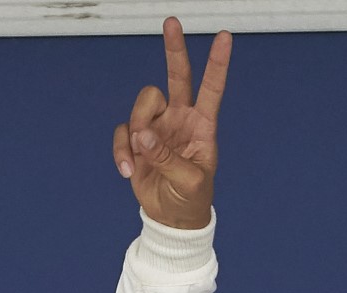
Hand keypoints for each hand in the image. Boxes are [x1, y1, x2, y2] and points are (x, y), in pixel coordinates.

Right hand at [112, 17, 231, 229]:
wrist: (171, 217)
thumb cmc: (192, 198)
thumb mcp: (189, 181)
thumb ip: (167, 158)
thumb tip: (143, 134)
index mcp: (203, 126)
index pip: (211, 89)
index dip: (216, 64)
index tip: (224, 36)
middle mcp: (180, 119)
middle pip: (176, 76)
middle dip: (174, 50)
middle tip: (173, 21)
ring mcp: (157, 126)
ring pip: (142, 104)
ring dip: (139, 131)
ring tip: (143, 158)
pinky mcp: (136, 138)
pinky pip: (123, 131)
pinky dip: (122, 150)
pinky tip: (129, 171)